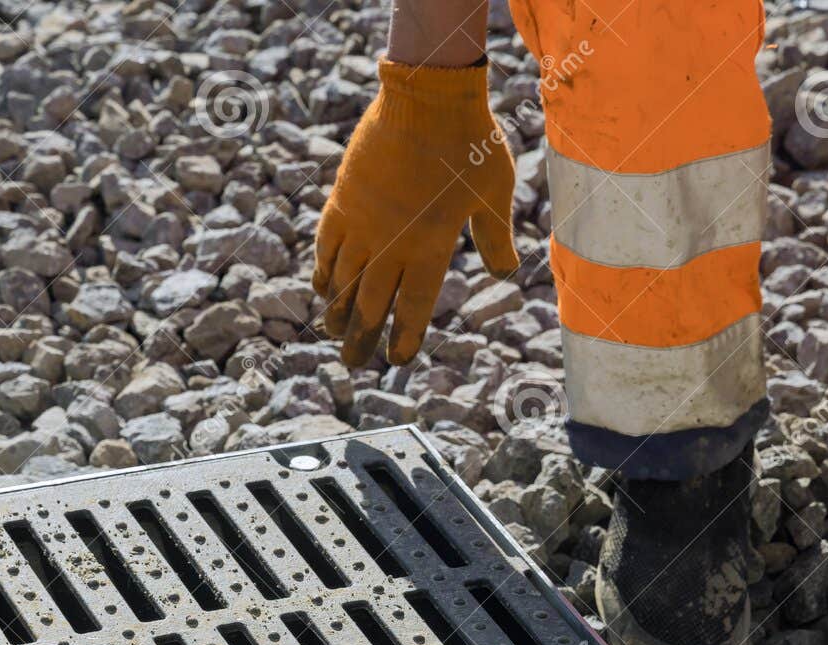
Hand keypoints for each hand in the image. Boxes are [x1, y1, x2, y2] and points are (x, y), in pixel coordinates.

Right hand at [313, 60, 519, 367]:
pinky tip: (321, 287)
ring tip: (333, 331)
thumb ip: (495, 236)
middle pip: (371, 304)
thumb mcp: (494, 193)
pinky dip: (323, 269)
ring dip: (338, 311)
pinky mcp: (343, 200)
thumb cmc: (470, 144)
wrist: (428, 97)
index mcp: (432, 248)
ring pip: (343, 280)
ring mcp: (363, 223)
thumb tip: (505, 272)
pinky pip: (326, 244)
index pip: (415, 307)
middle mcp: (392, 244)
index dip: (405, 337)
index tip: (397, 359)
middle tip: (354, 364)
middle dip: (362, 338)